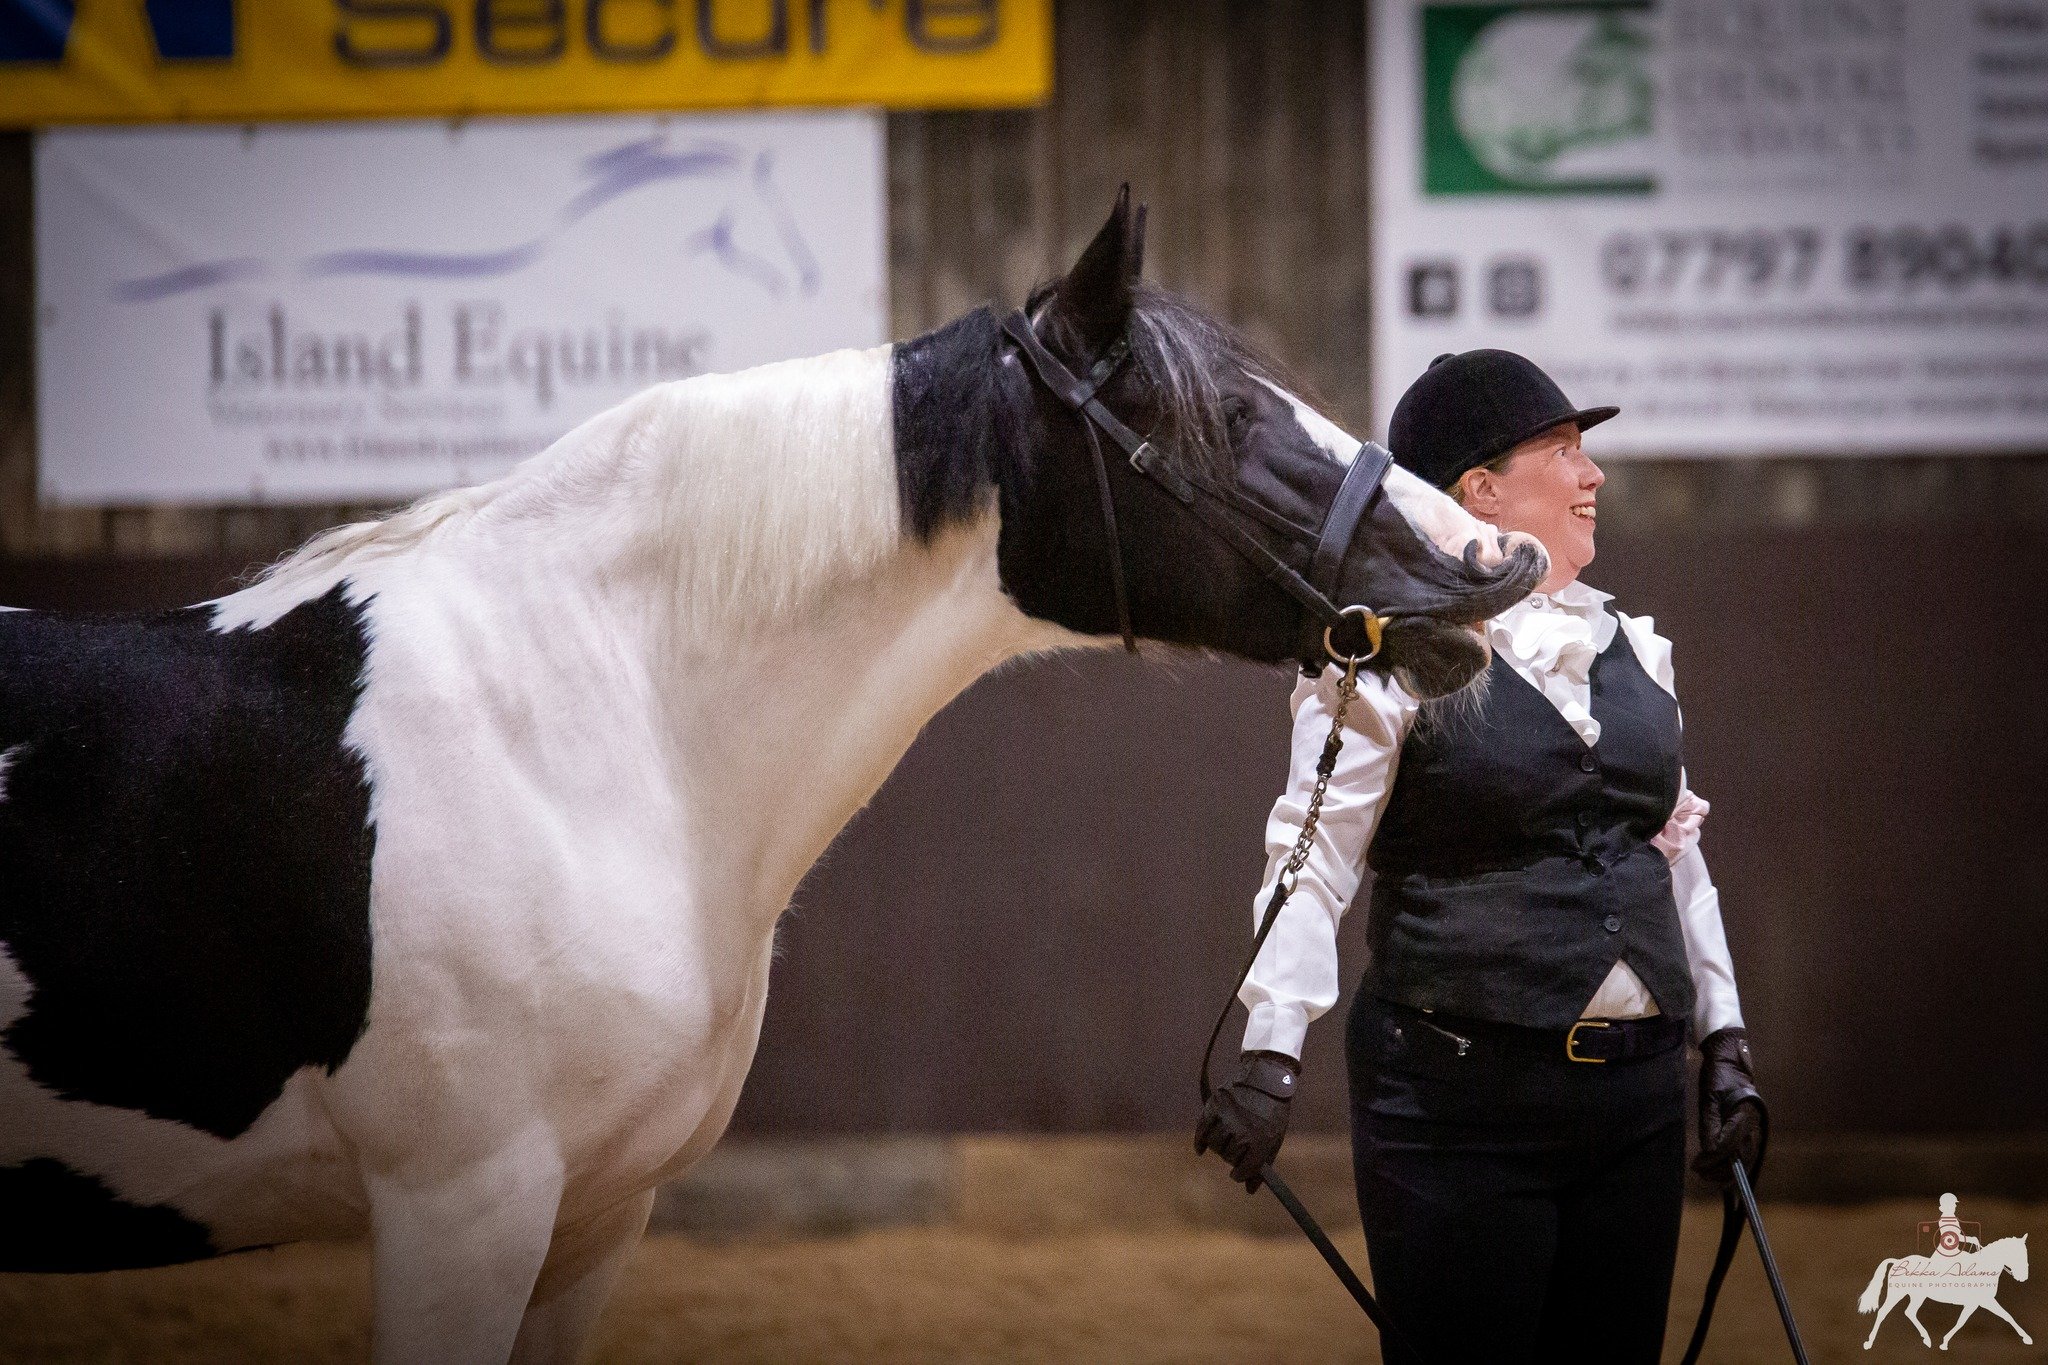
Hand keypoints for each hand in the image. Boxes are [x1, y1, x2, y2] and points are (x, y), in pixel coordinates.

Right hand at [1195, 1051, 1298, 1192]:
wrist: (1266, 1078)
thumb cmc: (1272, 1111)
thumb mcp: (1274, 1137)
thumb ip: (1262, 1163)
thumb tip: (1249, 1190)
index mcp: (1261, 1140)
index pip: (1245, 1168)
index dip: (1240, 1175)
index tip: (1237, 1175)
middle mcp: (1242, 1131)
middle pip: (1228, 1156)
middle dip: (1230, 1158)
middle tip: (1234, 1153)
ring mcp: (1227, 1118)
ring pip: (1214, 1144)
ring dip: (1217, 1148)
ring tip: (1223, 1144)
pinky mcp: (1215, 1106)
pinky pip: (1201, 1130)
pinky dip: (1199, 1141)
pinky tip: (1200, 1149)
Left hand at [1694, 1026, 1766, 1186]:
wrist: (1730, 1059)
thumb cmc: (1718, 1076)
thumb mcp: (1710, 1097)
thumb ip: (1710, 1124)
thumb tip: (1710, 1149)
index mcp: (1743, 1116)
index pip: (1729, 1146)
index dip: (1714, 1160)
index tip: (1698, 1167)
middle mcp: (1753, 1123)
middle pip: (1741, 1155)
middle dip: (1722, 1170)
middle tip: (1703, 1176)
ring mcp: (1753, 1124)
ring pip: (1745, 1154)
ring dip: (1728, 1168)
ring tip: (1710, 1176)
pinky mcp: (1750, 1124)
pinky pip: (1745, 1148)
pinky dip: (1734, 1160)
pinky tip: (1722, 1167)